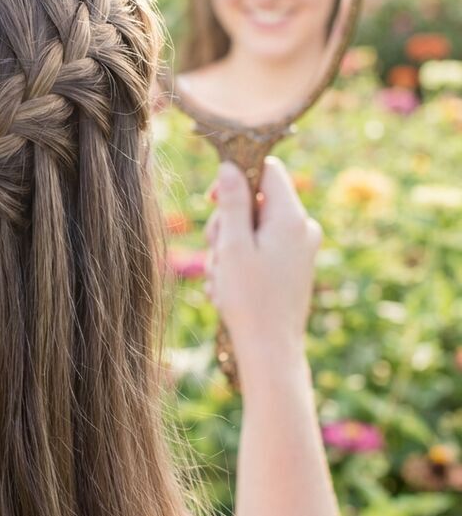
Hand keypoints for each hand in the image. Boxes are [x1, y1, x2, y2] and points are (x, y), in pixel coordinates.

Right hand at [204, 156, 322, 356]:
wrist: (271, 350)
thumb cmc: (250, 299)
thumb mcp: (233, 246)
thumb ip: (231, 202)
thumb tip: (230, 166)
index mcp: (291, 217)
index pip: (267, 170)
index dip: (237, 177)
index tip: (213, 199)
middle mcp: (302, 228)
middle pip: (257, 200)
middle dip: (228, 221)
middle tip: (216, 251)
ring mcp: (301, 248)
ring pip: (254, 227)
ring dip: (230, 246)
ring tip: (222, 278)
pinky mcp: (294, 266)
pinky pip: (262, 249)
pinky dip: (241, 262)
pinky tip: (230, 288)